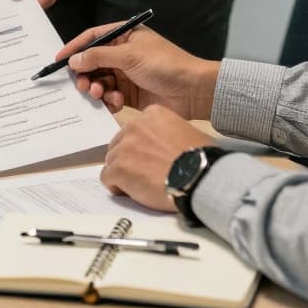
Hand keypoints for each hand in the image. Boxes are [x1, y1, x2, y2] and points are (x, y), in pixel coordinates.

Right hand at [62, 24, 216, 119]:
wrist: (193, 91)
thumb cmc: (166, 65)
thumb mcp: (130, 56)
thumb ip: (99, 57)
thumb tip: (73, 59)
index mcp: (125, 36)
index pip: (92, 38)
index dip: (75, 48)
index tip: (59, 60)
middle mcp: (124, 54)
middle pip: (93, 62)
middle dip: (85, 74)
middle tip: (82, 85)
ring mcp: (127, 74)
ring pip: (100, 81)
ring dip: (98, 89)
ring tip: (102, 94)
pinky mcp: (131, 94)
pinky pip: (110, 96)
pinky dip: (109, 100)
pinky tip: (117, 103)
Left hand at [101, 105, 215, 211]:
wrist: (198, 177)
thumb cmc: (201, 158)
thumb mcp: (188, 133)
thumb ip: (169, 134)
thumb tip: (167, 145)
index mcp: (152, 114)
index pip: (134, 131)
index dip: (140, 148)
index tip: (151, 159)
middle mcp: (134, 127)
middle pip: (119, 145)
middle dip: (128, 160)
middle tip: (145, 174)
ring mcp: (124, 148)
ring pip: (112, 162)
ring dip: (123, 175)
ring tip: (142, 186)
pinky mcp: (118, 169)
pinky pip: (107, 178)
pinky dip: (117, 187)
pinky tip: (134, 192)